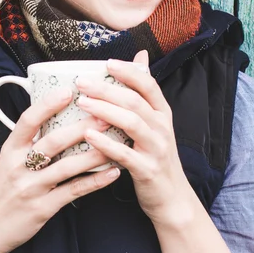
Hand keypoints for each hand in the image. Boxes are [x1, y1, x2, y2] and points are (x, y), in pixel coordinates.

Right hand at [0, 88, 119, 252]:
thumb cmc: (0, 191)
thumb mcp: (7, 161)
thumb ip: (27, 143)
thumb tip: (52, 116)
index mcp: (10, 150)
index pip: (28, 121)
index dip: (48, 104)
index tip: (68, 91)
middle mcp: (19, 166)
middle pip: (53, 141)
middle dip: (82, 128)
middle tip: (106, 115)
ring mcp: (31, 188)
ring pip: (67, 166)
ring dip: (95, 153)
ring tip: (118, 142)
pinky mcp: (42, 208)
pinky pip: (73, 191)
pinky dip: (95, 181)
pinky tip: (113, 172)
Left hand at [74, 50, 195, 226]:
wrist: (172, 197)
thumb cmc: (155, 154)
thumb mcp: (154, 122)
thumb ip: (144, 91)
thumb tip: (141, 55)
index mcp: (162, 113)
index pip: (148, 84)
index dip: (129, 71)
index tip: (106, 63)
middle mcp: (162, 127)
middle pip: (135, 101)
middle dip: (107, 89)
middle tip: (81, 82)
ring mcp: (156, 148)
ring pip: (131, 123)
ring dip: (105, 110)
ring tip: (82, 103)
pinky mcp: (147, 170)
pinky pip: (125, 154)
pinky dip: (106, 143)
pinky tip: (88, 135)